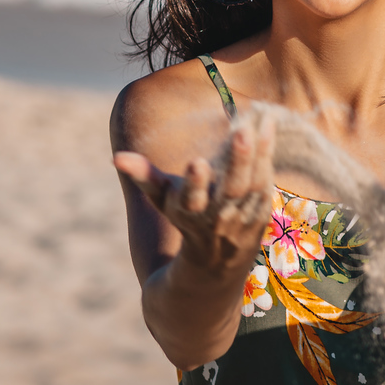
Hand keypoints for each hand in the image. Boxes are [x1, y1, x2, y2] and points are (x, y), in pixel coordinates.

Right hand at [114, 114, 275, 281]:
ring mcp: (243, 216)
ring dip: (259, 152)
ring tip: (262, 119)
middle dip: (237, 160)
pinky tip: (269, 125)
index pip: (192, 199)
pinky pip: (266, 180)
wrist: (216, 264)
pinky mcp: (261, 211)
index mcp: (190, 212)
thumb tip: (116, 158)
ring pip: (253, 183)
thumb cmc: (186, 219)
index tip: (197, 162)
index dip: (195, 183)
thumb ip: (144, 176)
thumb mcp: (162, 200)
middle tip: (242, 131)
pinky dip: (268, 155)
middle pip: (231, 189)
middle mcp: (218, 217)